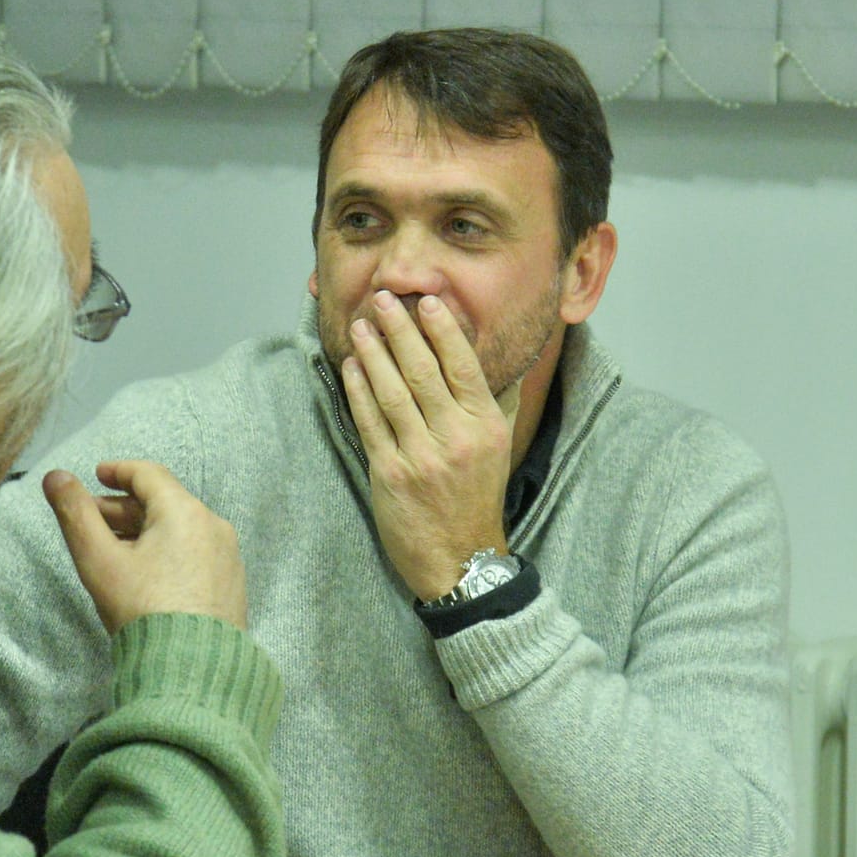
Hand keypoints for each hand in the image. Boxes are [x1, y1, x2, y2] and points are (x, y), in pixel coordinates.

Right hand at [42, 460, 247, 634]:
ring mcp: (227, 556)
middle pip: (164, 502)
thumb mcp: (99, 560)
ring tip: (114, 548)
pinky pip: (195, 553)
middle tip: (91, 518)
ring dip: (145, 531)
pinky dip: (167, 551)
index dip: (119, 471)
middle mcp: (213, 526)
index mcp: (185, 512)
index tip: (97, 475)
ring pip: (180, 529)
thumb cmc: (142, 610)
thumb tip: (55, 477)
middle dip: (124, 508)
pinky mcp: (230, 583)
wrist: (191, 669)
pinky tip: (147, 573)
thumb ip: (75, 515)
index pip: (149, 475)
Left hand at [340, 291, 517, 599]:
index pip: (462, 366)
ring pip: (392, 393)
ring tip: (361, 325)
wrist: (460, 557)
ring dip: (373, 354)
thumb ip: (500, 401)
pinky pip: (370, 423)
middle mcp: (455, 438)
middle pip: (422, 372)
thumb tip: (506, 358)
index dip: (441, 331)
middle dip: (399, 330)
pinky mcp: (390, 475)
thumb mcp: (499, 446)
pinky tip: (350, 367)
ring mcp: (421, 457)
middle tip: (382, 299)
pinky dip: (358, 391)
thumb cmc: (476, 496)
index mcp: (485, 426)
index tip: (425, 301)